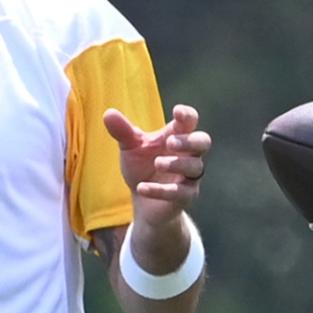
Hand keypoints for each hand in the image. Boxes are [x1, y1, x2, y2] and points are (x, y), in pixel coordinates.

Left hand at [103, 104, 209, 224]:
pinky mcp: (185, 197)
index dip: (187, 115)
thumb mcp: (130, 147)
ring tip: (157, 163)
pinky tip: (141, 188)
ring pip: (196, 167)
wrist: (142, 200)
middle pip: (203, 142)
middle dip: (189, 141)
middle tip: (170, 142)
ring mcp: (189, 176)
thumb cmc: (142, 166)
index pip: (189, 121)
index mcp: (177, 136)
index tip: (177, 112)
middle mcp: (188, 154)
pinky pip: (180, 193)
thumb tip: (108, 113)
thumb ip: (123, 131)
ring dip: (177, 164)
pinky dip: (161, 190)